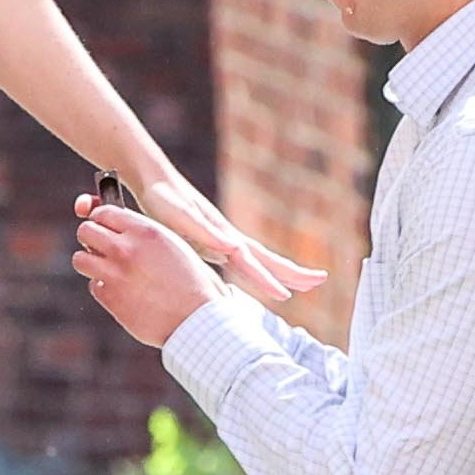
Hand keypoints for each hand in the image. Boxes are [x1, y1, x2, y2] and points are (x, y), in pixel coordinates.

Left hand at [74, 199, 220, 347]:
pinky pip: (93, 286)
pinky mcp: (111, 299)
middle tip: (100, 247)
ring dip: (91, 262)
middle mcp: (126, 249)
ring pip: (80, 259)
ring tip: (106, 269)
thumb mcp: (175, 247)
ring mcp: (115, 274)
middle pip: (85, 232)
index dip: (102, 219)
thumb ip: (147, 237)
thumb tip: (126, 233)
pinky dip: (103, 288)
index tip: (105, 228)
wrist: (197, 321)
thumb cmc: (194, 283)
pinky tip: (121, 291)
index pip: (104, 212)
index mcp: (146, 231)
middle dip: (91, 238)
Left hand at [129, 164, 322, 308]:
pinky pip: (244, 261)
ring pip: (258, 260)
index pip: (252, 262)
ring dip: (280, 272)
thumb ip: (204, 232)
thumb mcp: (179, 216)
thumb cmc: (162, 198)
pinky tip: (259, 277)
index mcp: (222, 237)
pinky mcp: (214, 241)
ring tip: (300, 285)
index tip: (287, 295)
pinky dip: (258, 270)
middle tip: (320, 281)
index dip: (268, 280)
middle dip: (293, 272)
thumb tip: (233, 247)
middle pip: (266, 258)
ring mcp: (223, 239)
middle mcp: (228, 238)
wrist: (154, 178)